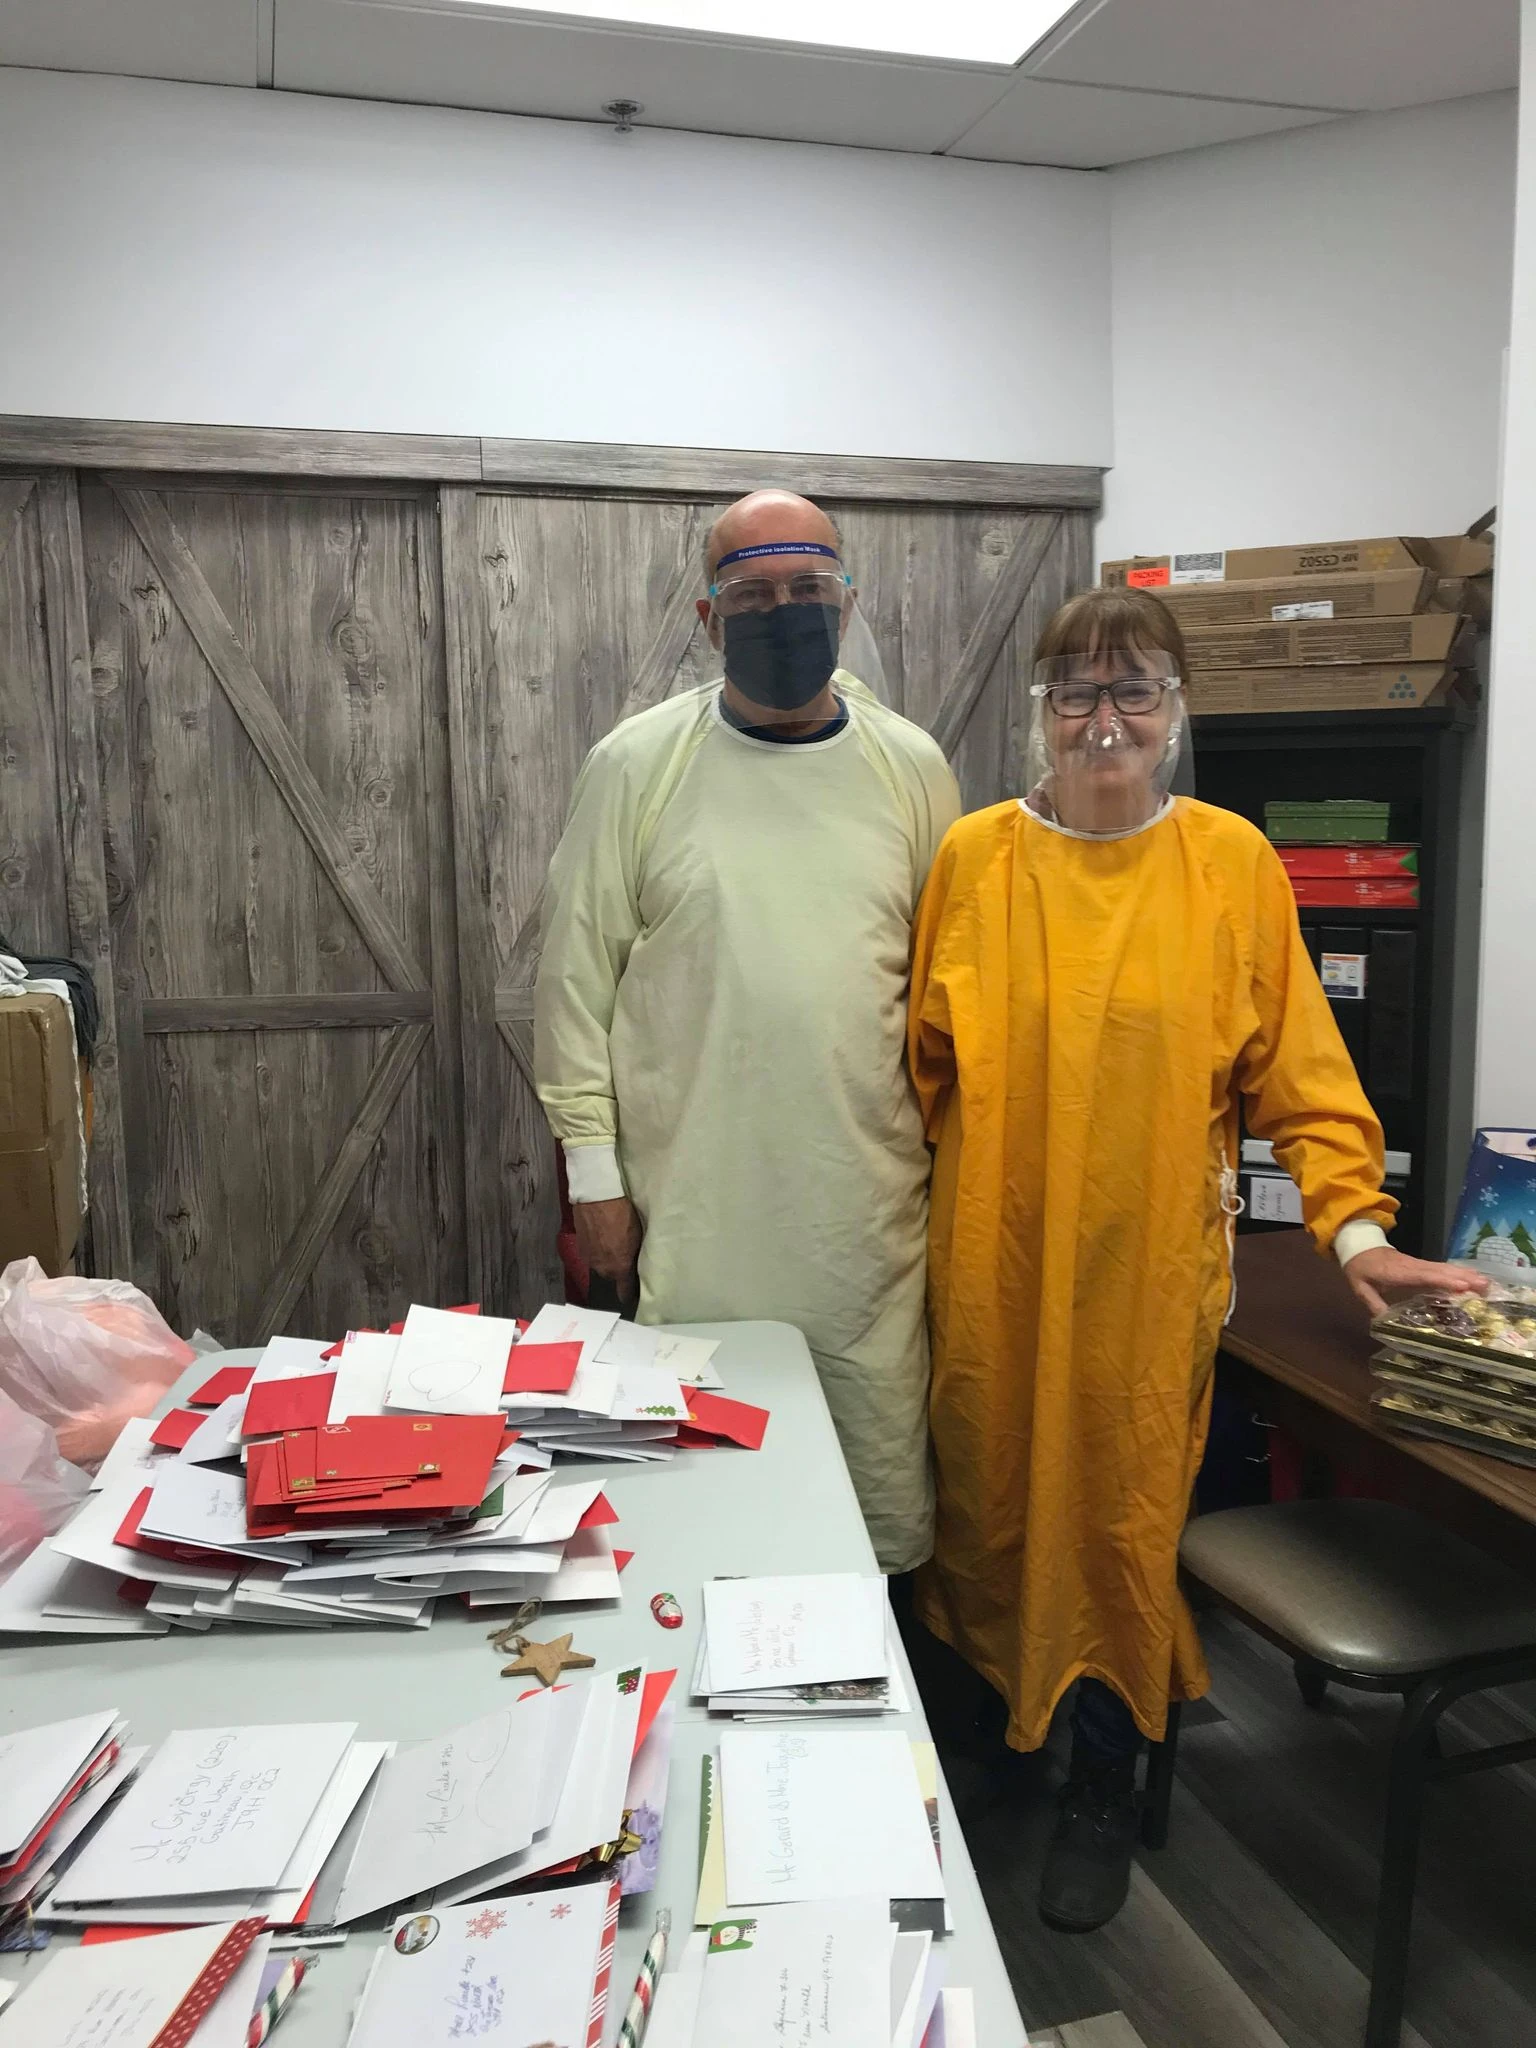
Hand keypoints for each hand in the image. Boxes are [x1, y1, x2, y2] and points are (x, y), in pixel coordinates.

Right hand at [572, 1197, 641, 1308]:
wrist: (597, 1196)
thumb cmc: (623, 1214)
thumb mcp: (637, 1236)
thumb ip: (634, 1256)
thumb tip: (635, 1266)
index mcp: (619, 1268)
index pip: (624, 1292)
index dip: (630, 1294)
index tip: (635, 1294)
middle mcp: (602, 1268)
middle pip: (611, 1276)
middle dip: (618, 1268)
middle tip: (625, 1253)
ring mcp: (588, 1258)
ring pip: (600, 1264)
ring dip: (605, 1257)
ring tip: (611, 1241)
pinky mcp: (579, 1246)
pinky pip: (591, 1254)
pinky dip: (596, 1248)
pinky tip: (601, 1235)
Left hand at [1343, 1245, 1490, 1319]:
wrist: (1359, 1246)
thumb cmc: (1360, 1268)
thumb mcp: (1360, 1288)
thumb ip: (1373, 1303)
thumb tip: (1383, 1322)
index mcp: (1398, 1272)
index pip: (1423, 1276)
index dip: (1443, 1280)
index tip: (1462, 1286)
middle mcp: (1413, 1267)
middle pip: (1441, 1271)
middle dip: (1464, 1277)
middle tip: (1486, 1286)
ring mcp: (1419, 1264)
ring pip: (1445, 1268)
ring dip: (1466, 1274)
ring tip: (1486, 1282)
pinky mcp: (1421, 1265)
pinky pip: (1442, 1269)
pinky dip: (1458, 1273)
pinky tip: (1472, 1278)